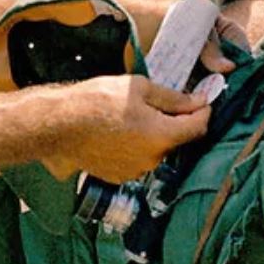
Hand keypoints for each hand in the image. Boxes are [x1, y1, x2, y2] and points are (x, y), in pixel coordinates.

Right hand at [43, 76, 209, 182]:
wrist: (59, 125)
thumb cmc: (97, 101)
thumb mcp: (139, 88)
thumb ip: (173, 98)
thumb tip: (197, 101)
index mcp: (163, 136)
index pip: (199, 127)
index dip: (203, 111)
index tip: (200, 101)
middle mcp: (153, 159)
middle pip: (176, 139)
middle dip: (173, 121)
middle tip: (157, 103)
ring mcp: (135, 170)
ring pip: (156, 150)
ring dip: (153, 135)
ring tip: (131, 117)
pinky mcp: (118, 176)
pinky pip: (137, 159)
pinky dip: (135, 146)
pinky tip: (118, 132)